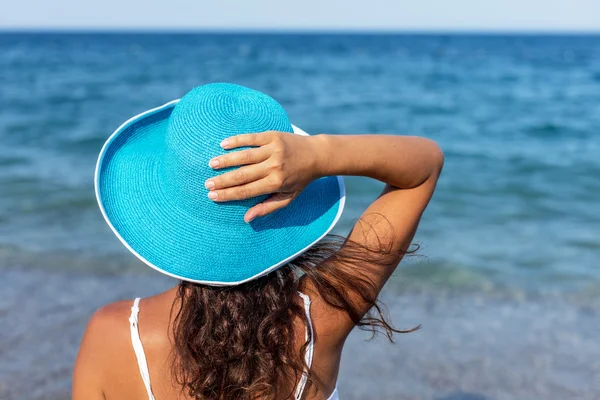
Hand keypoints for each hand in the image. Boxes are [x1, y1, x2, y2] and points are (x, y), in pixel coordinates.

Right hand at [204, 130, 320, 222]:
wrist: (316, 155)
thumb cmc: (300, 180)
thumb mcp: (288, 197)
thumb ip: (267, 208)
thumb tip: (247, 218)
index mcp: (276, 183)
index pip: (247, 191)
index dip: (228, 194)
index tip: (212, 195)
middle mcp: (274, 166)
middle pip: (243, 174)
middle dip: (223, 180)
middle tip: (207, 183)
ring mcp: (273, 149)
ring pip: (245, 156)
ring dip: (226, 160)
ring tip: (212, 164)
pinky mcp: (273, 136)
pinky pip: (251, 138)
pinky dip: (236, 140)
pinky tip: (223, 145)